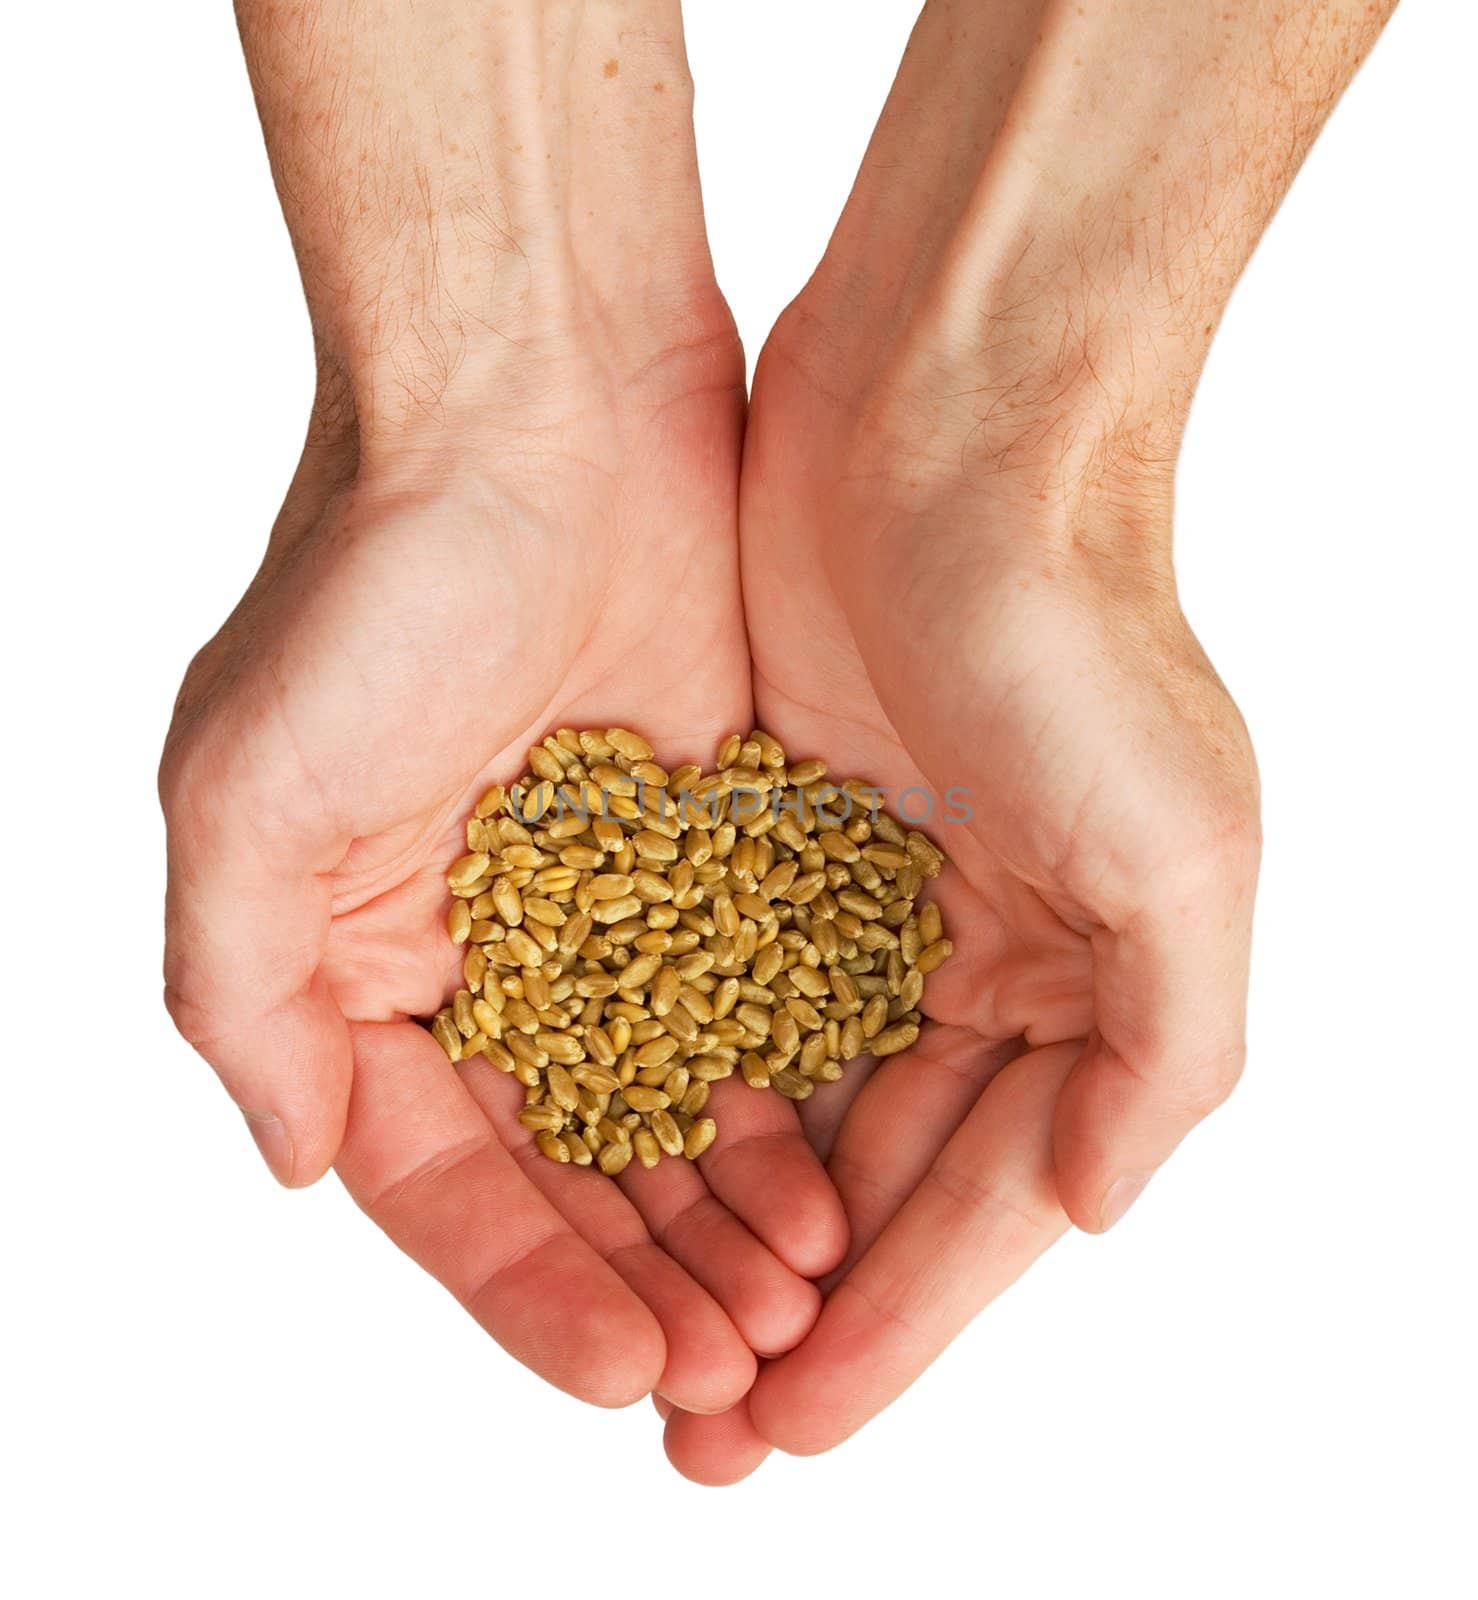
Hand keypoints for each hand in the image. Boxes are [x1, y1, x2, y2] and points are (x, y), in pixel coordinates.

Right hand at [160, 320, 846, 1415]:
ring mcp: (607, 906)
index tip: (618, 1377)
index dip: (523, 1286)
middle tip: (730, 1374)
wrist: (541, 399)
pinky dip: (784, 1099)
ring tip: (793, 1304)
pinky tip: (831, 1180)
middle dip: (641, 1277)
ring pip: (667, 1109)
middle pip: (566, 1167)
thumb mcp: (246, 796)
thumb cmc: (378, 581)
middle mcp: (481, 948)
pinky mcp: (715, 848)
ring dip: (720, 1216)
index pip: (440, 1175)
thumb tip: (296, 1162)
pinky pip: (753, 1006)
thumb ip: (245, 996)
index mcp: (360, 958)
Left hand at [657, 299, 1258, 1478]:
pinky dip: (676, 1094)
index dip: (901, 1325)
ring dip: (727, 1227)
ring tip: (651, 1342)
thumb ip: (1168, 1048)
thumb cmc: (1070, 625)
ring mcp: (857, 897)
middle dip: (799, 1306)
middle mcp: (974, 954)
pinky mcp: (759, 831)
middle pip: (876, 1177)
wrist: (943, 428)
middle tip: (705, 1433)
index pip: (982, 1198)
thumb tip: (1097, 1206)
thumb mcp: (1179, 852)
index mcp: (1080, 980)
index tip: (799, 1426)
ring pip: (787, 1105)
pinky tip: (617, 1178)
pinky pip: (712, 996)